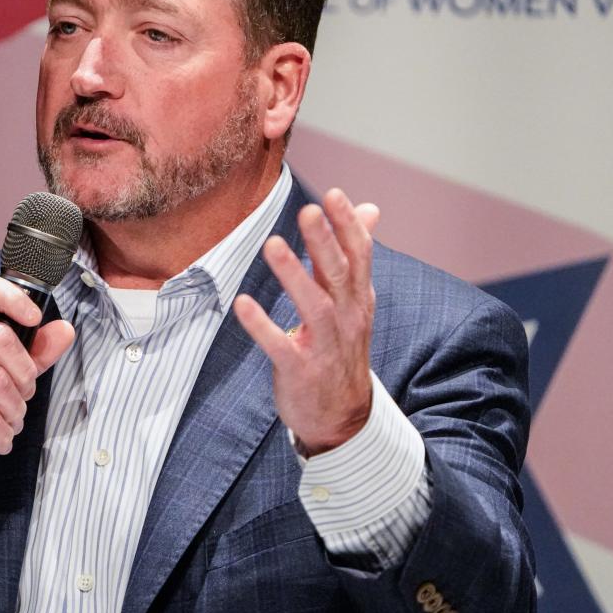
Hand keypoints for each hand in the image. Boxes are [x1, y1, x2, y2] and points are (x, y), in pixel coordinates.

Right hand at [0, 272, 74, 527]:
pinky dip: (0, 433)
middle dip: (25, 376)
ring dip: (15, 411)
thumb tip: (64, 330)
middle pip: (0, 338)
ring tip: (11, 422)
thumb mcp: (4, 373)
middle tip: (24, 397)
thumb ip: (34, 351)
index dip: (12, 297)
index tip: (34, 319)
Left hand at [234, 188, 378, 456]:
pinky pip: (281, 346)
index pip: (359, 256)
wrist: (342, 417)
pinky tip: (242, 303)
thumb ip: (353, 254)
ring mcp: (325, 346)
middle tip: (308, 210)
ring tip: (272, 245)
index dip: (348, 226)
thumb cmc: (342, 348)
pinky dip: (262, 325)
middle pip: (338, 275)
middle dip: (324, 242)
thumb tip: (370, 208)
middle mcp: (347, 319)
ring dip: (294, 276)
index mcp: (358, 298)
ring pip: (314, 307)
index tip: (333, 195)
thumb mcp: (355, 301)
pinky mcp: (300, 371)